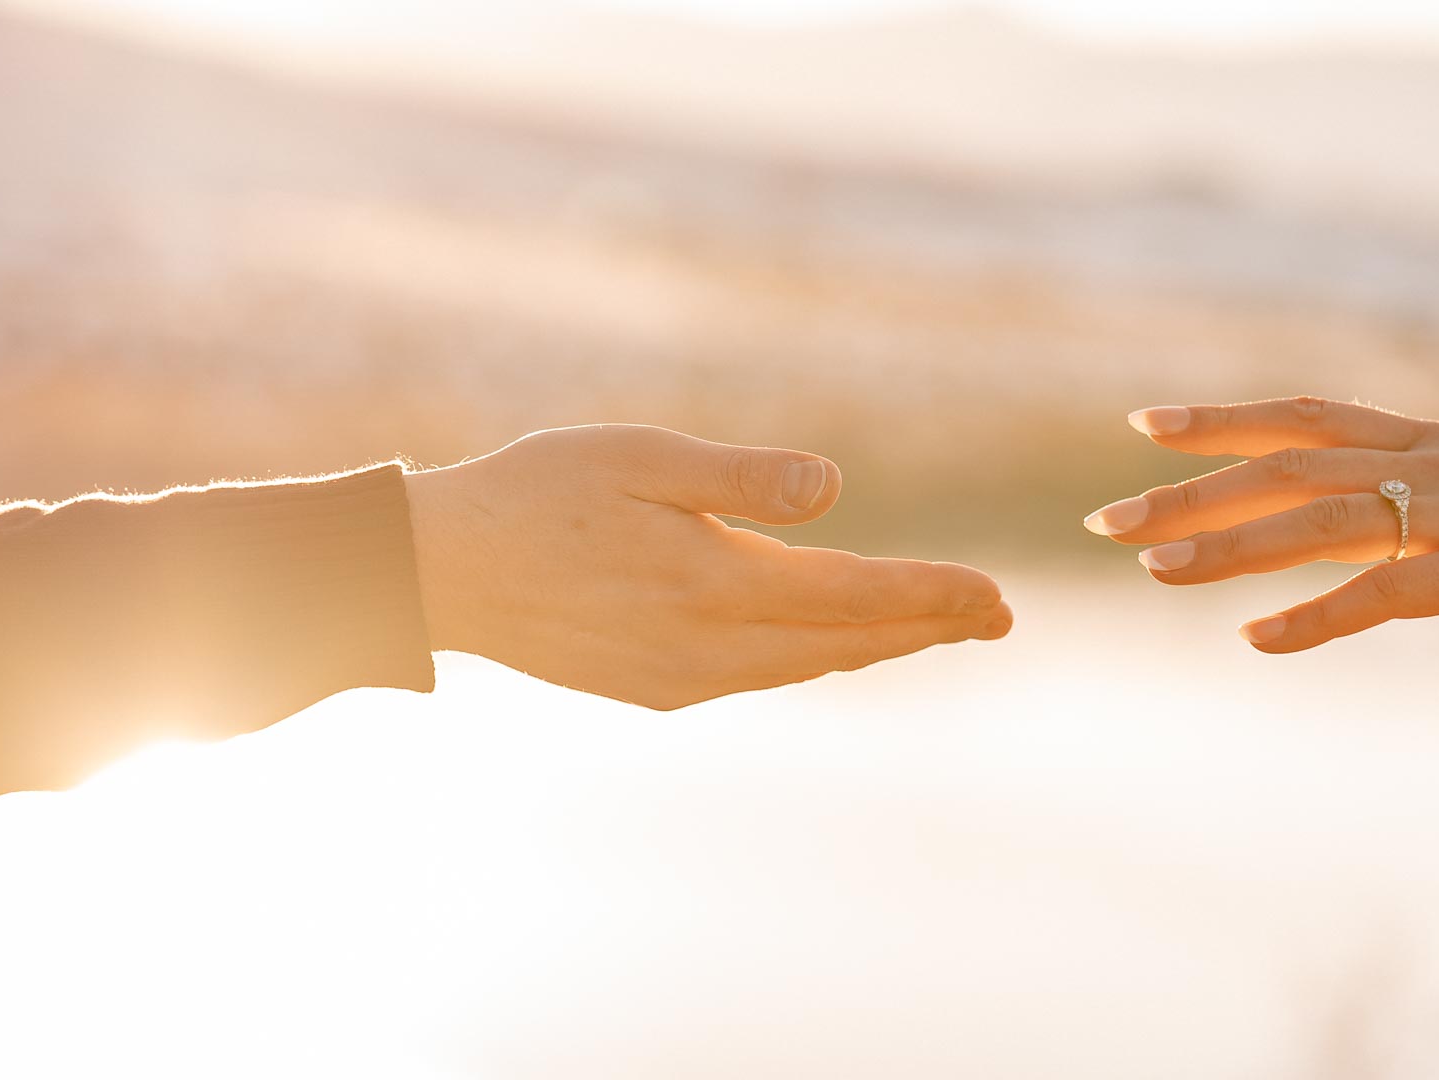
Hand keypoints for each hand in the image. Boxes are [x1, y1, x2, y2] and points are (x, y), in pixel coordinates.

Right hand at [405, 425, 1010, 709]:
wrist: (442, 574)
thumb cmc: (538, 494)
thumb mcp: (641, 457)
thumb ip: (743, 478)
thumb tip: (835, 490)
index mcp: (715, 582)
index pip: (855, 596)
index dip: (933, 598)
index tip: (996, 598)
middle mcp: (709, 646)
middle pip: (846, 643)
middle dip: (927, 629)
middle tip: (996, 617)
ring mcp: (682, 677)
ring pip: (806, 667)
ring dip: (876, 646)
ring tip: (935, 628)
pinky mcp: (655, 688)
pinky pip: (760, 677)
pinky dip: (814, 658)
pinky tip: (831, 642)